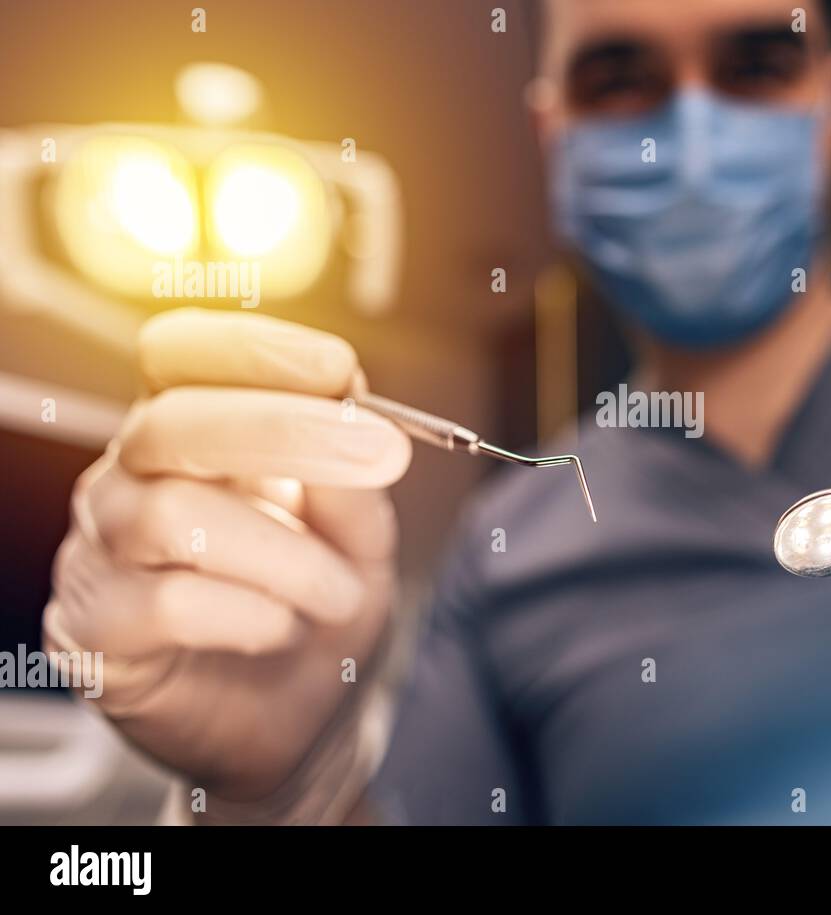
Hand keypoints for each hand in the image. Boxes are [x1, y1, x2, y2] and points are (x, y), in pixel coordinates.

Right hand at [44, 308, 410, 804]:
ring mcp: (102, 553)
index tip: (339, 368)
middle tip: (380, 456)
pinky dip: (248, 614)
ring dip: (286, 555)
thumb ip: (352, 481)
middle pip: (170, 421)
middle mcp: (131, 478)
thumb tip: (354, 411)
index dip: (250, 348)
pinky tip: (280, 629)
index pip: (179, 353)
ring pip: (171, 515)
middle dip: (284, 430)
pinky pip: (163, 603)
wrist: (300, 721)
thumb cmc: (321, 611)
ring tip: (338, 593)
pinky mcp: (94, 631)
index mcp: (192, 433)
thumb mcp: (361, 539)